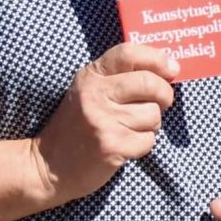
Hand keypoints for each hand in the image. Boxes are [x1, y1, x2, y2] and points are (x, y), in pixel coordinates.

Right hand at [31, 43, 178, 204]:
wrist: (48, 166)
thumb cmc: (77, 125)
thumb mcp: (90, 91)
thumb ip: (121, 77)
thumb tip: (171, 68)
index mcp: (91, 76)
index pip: (129, 53)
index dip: (157, 59)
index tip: (172, 69)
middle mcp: (95, 95)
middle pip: (150, 83)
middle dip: (165, 94)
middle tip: (162, 102)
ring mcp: (103, 121)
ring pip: (153, 114)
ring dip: (151, 124)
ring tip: (131, 128)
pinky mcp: (111, 146)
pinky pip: (148, 140)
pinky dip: (143, 144)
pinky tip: (125, 145)